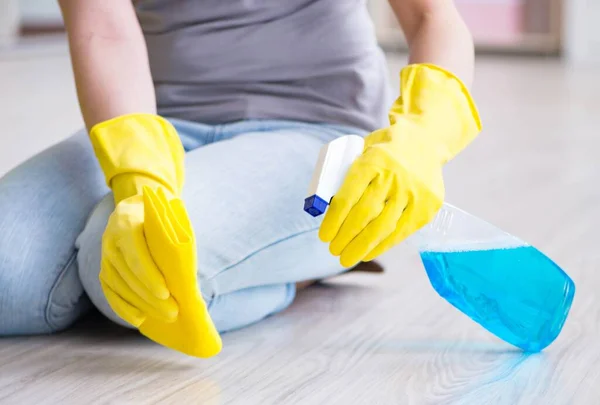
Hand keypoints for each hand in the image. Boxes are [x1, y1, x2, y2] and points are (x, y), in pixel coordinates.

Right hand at [99, 192, 178, 326]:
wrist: (134, 206)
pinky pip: (110, 291)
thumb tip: (187, 272)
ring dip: (141, 305)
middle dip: (150, 297)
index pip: (135, 254)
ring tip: (164, 316)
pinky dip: (123, 307)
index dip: (149, 276)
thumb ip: (172, 237)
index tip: (166, 293)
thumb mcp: (167, 217)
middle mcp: (110, 240)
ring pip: (119, 285)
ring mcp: (105, 255)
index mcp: (126, 224)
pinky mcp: (103, 268)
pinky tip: (139, 319)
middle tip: (173, 312)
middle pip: (128, 274)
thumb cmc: (159, 214)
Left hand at [319, 64, 481, 267]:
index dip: (333, 221)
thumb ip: (347, 176)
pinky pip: (401, 232)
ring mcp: (413, 192)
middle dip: (345, 237)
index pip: (347, 198)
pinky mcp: (427, 206)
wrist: (424, 139)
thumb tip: (326, 207)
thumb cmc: (384, 150)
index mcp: (372, 162)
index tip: (324, 236)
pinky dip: (382, 245)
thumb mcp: (362, 152)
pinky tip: (368, 252)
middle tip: (333, 250)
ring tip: (346, 257)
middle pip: (364, 215)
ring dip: (361, 246)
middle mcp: (393, 177)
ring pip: (383, 227)